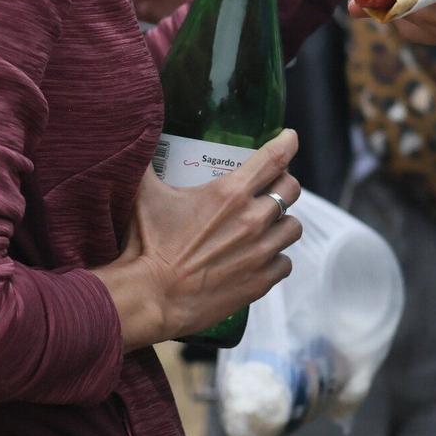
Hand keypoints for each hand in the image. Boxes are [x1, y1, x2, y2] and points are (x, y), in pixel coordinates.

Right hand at [95, 130, 303, 348]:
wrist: (151, 297)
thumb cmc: (147, 245)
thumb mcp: (145, 193)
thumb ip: (146, 162)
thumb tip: (142, 138)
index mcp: (230, 192)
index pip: (274, 157)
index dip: (287, 143)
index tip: (289, 138)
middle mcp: (253, 219)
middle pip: (290, 189)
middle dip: (283, 184)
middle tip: (271, 187)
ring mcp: (260, 251)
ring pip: (293, 227)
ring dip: (282, 222)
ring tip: (268, 225)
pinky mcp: (260, 281)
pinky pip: (285, 263)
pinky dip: (277, 258)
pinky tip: (262, 257)